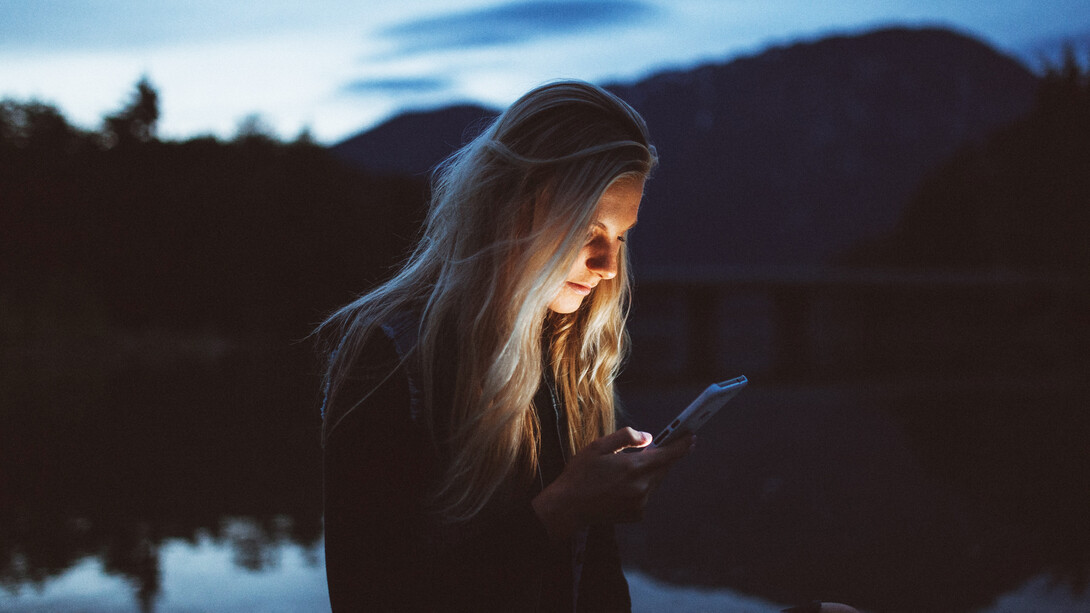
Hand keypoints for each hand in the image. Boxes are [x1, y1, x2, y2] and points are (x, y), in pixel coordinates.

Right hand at [531, 427, 693, 538]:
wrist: (568, 507)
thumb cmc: (580, 474)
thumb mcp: (599, 446)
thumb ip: (626, 438)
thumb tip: (648, 438)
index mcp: (634, 467)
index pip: (668, 455)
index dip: (682, 445)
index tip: (692, 437)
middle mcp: (641, 487)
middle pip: (663, 468)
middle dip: (663, 457)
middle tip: (659, 447)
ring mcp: (640, 503)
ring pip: (655, 482)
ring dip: (649, 472)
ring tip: (627, 468)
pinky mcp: (637, 514)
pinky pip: (646, 495)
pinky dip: (640, 487)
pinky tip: (620, 486)